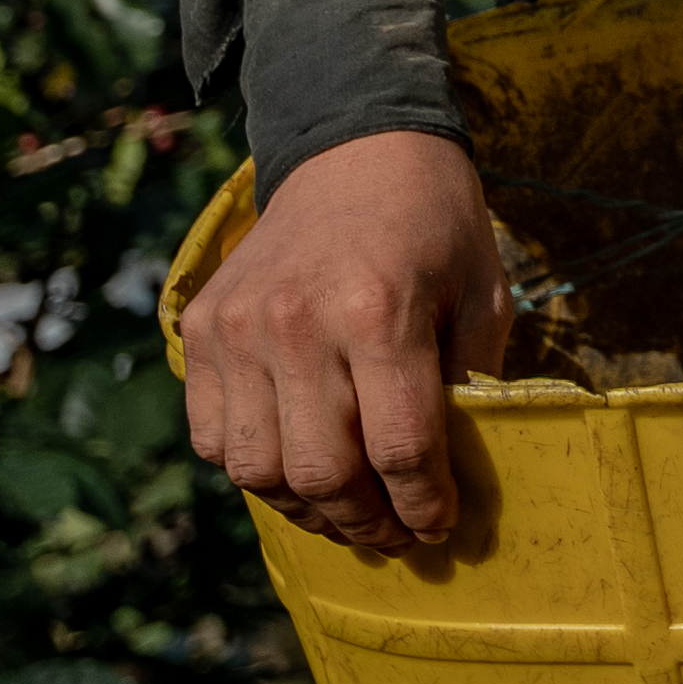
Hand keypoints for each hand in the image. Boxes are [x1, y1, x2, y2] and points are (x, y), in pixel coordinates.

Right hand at [179, 128, 513, 552]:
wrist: (354, 148)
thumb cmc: (433, 222)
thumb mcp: (483, 289)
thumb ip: (472, 379)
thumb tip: (457, 471)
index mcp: (378, 312)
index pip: (399, 447)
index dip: (422, 503)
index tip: (439, 526)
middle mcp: (296, 324)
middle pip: (322, 472)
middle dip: (366, 522)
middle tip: (395, 535)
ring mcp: (238, 330)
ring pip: (258, 470)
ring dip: (306, 509)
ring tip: (347, 513)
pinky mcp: (199, 331)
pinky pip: (212, 438)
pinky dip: (253, 471)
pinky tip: (296, 468)